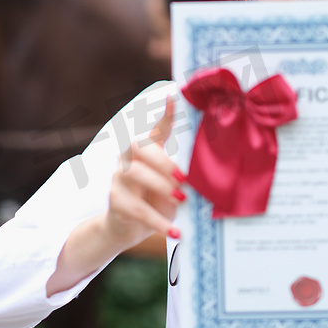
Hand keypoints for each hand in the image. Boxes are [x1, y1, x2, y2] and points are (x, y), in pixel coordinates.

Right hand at [104, 96, 184, 249]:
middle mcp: (128, 159)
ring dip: (161, 186)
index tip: (174, 96)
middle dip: (163, 160)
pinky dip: (158, 221)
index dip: (165, 113)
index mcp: (146, 152)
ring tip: (182, 200)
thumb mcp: (172, 187)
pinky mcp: (115, 202)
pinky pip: (137, 209)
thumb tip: (212, 178)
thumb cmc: (154, 202)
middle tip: (184, 177)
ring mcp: (118, 179)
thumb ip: (185, 178)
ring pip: (135, 175)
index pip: (156, 128)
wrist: (126, 229)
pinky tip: (175, 231)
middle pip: (139, 147)